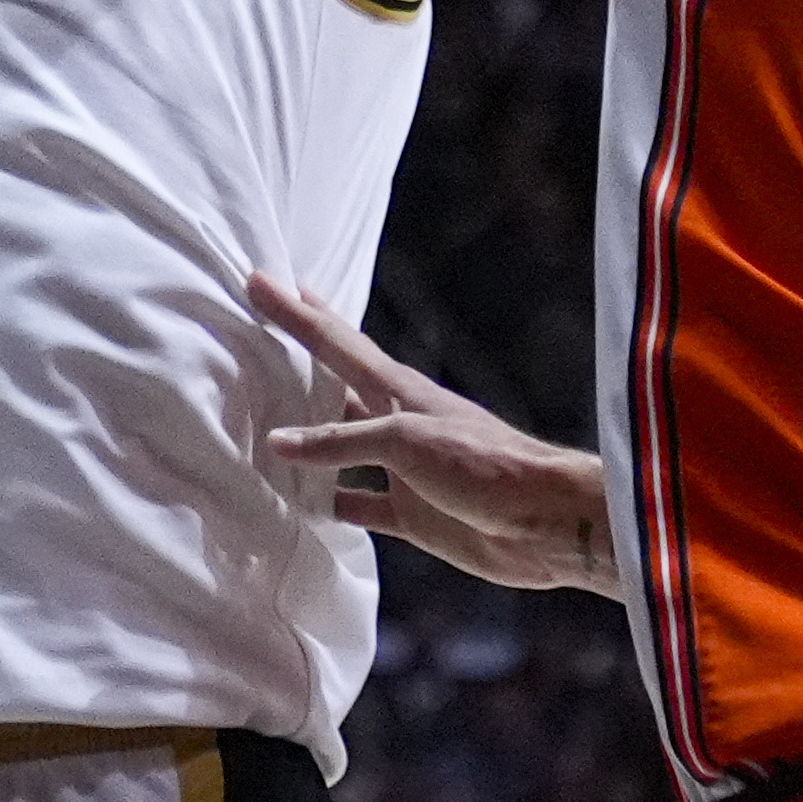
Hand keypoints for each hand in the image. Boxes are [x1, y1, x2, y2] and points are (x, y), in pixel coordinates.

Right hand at [252, 275, 620, 600]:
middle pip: (337, 380)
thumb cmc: (484, 465)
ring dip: (308, 432)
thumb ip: (342, 442)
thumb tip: (279, 440)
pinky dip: (330, 501)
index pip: (334, 341)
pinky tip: (306, 502)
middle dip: (302, 351)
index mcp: (398, 389)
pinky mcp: (411, 513)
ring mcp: (403, 468)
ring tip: (268, 415)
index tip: (260, 280)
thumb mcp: (406, 442)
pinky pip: (358, 503)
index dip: (296, 312)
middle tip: (269, 320)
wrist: (542, 521)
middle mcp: (397, 422)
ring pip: (342, 443)